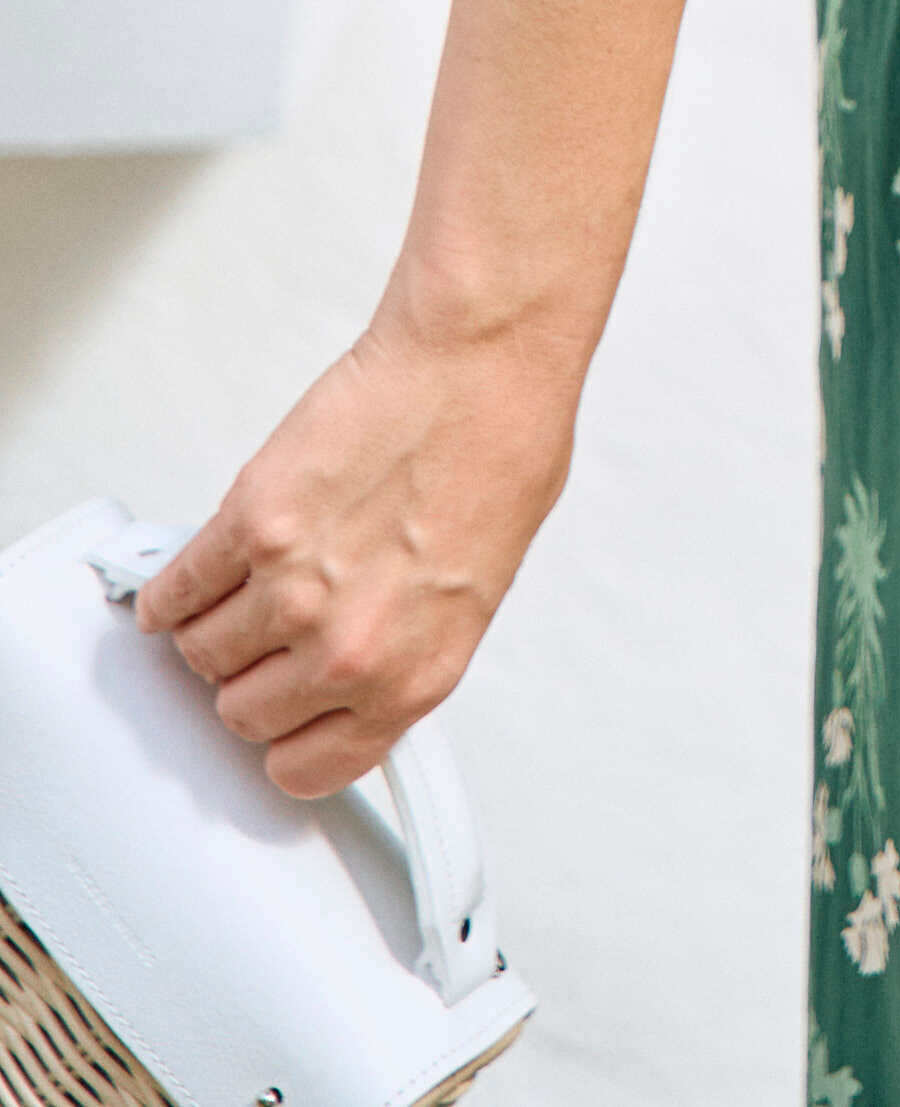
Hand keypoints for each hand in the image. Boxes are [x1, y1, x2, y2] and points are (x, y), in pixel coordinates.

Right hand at [133, 303, 577, 793]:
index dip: (287, 739)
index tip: (280, 719)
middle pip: (244, 712)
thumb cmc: (501, 448)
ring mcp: (292, 589)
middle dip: (252, 679)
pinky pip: (176, 590)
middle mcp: (348, 649)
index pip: (308, 767)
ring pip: (203, 651)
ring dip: (212, 629)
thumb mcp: (475, 584)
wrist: (479, 362)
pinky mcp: (250, 524)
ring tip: (237, 597)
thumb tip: (366, 658)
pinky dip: (169, 591)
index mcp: (413, 676)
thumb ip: (409, 641)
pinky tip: (181, 584)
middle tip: (264, 642)